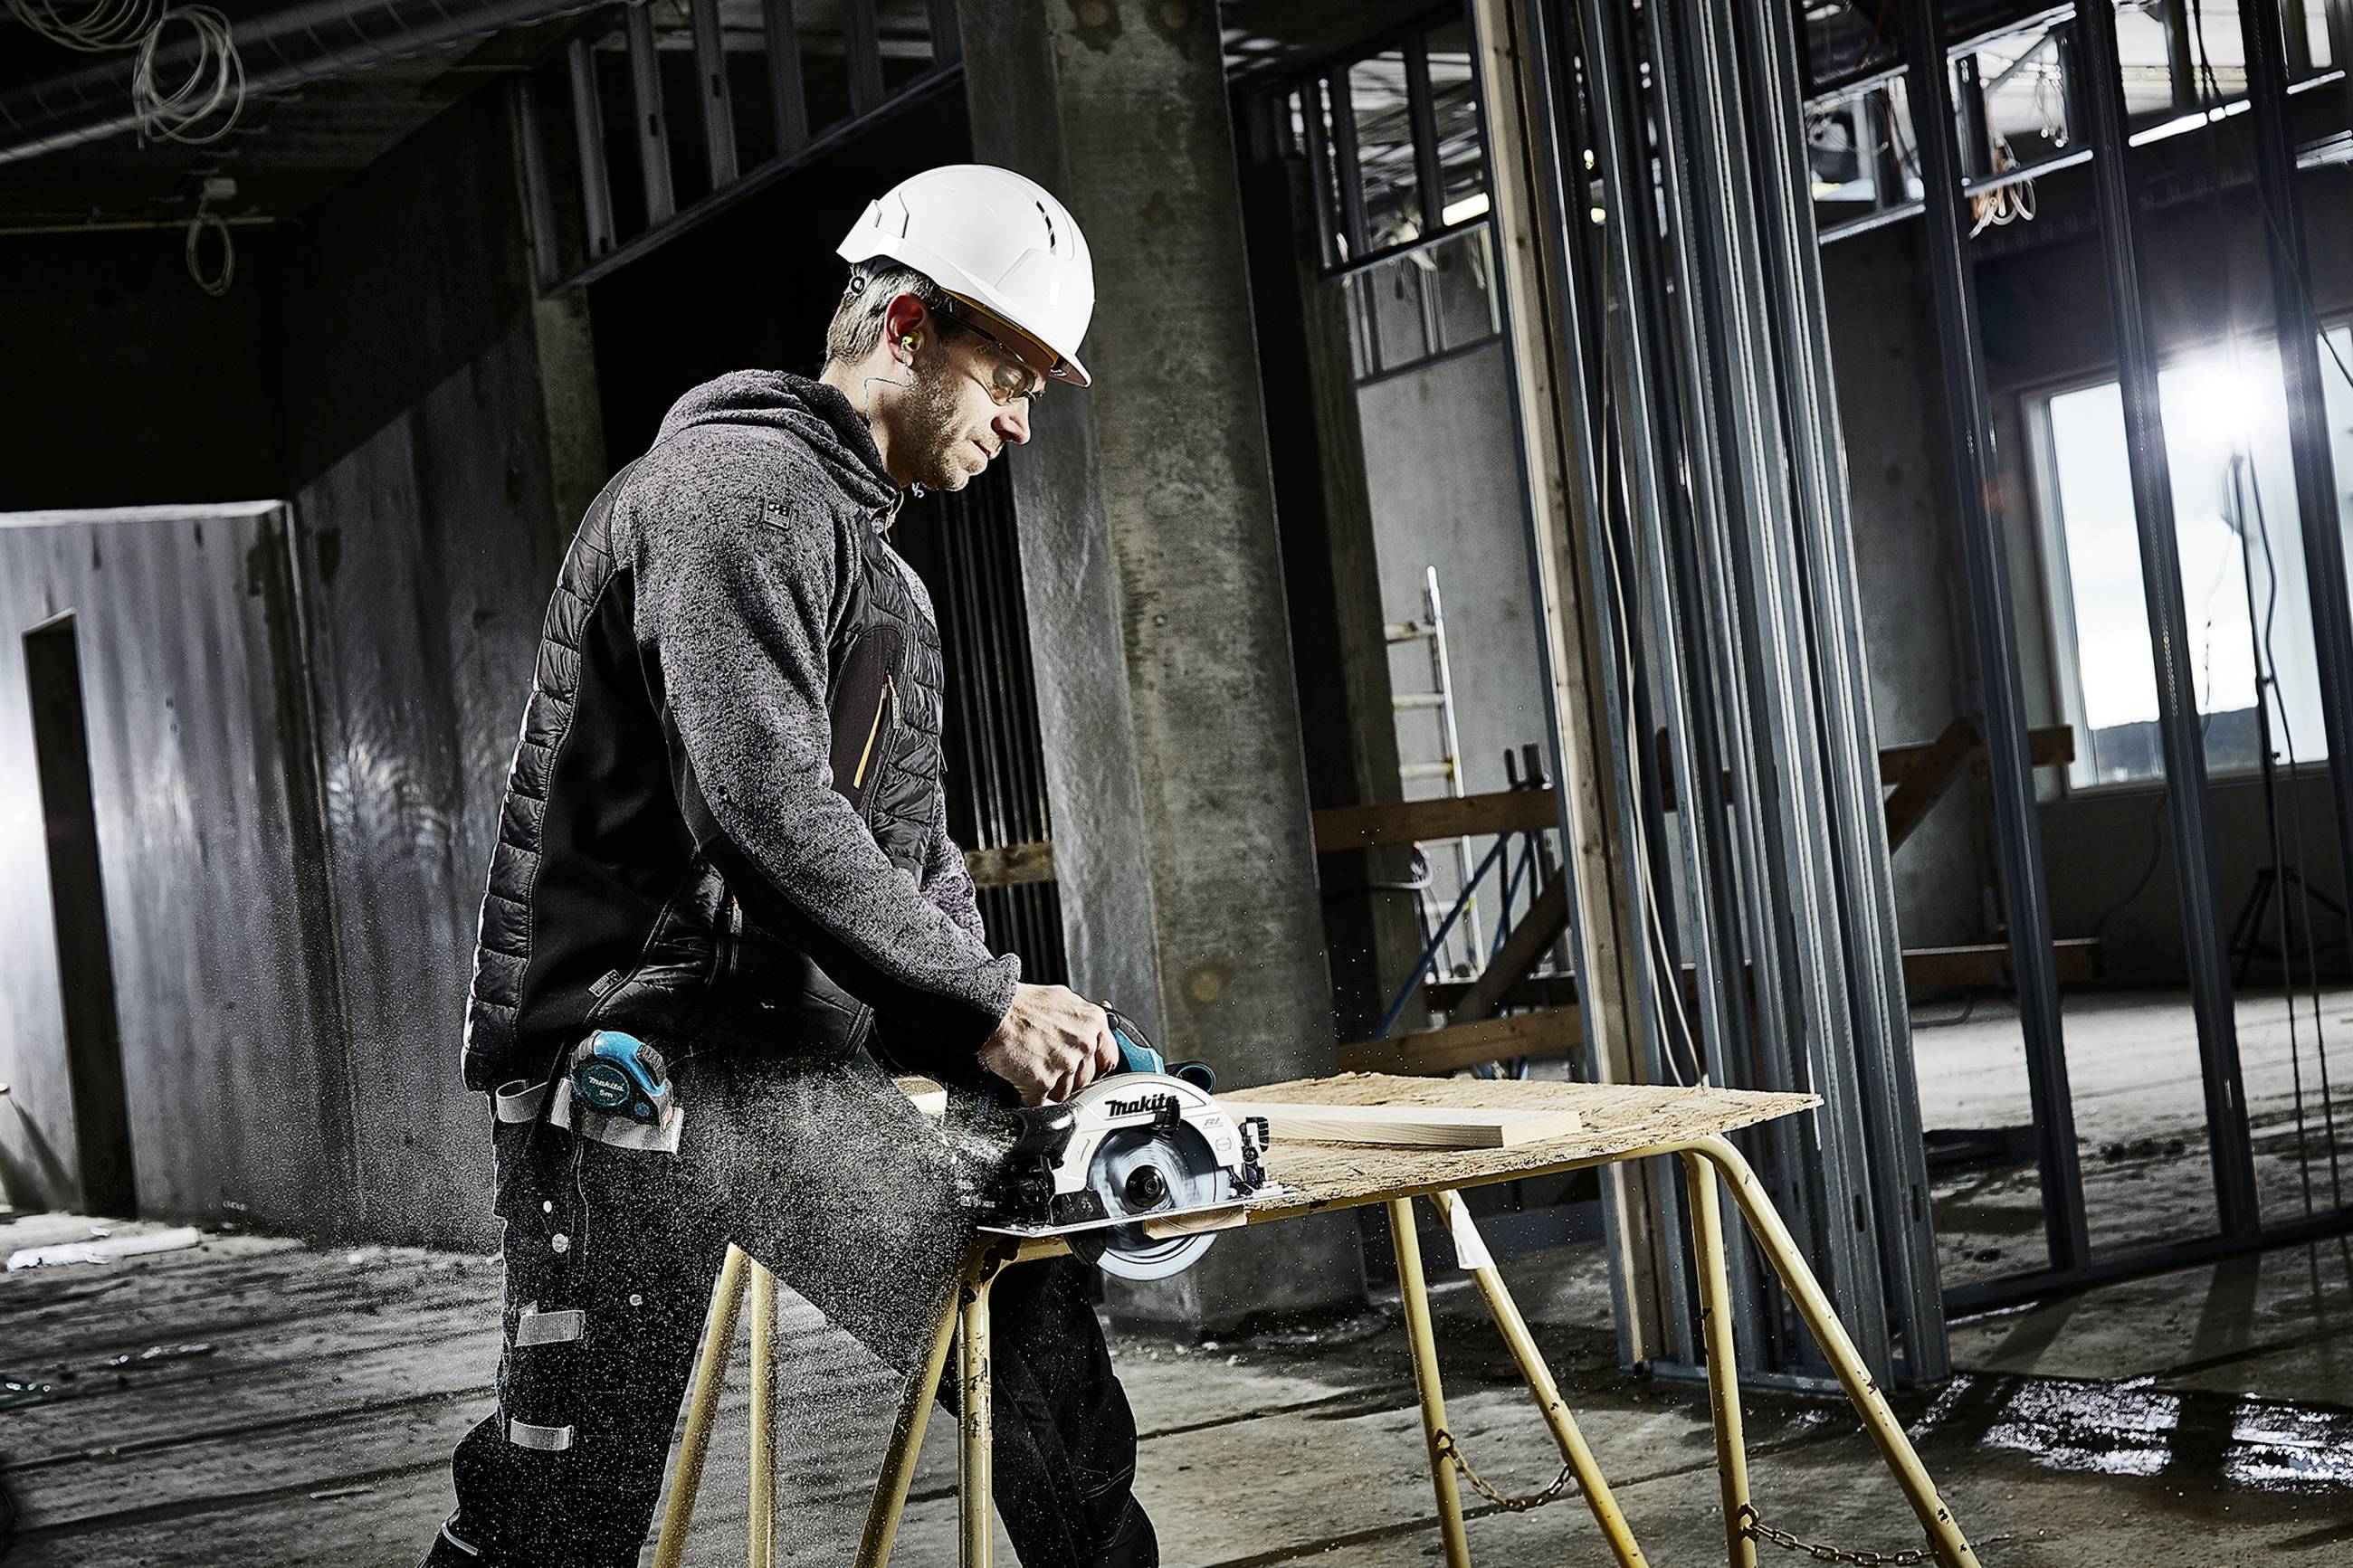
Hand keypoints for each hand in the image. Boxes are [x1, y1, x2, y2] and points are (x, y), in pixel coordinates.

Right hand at [977, 984, 1120, 1105]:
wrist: (992, 1011)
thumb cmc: (1020, 1004)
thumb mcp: (1062, 999)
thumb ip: (1081, 1019)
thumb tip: (1089, 1028)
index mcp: (1093, 1022)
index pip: (1109, 1059)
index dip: (1096, 1068)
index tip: (1088, 1071)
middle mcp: (1083, 1043)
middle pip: (1085, 1079)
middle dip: (1067, 1077)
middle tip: (1048, 1063)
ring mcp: (1064, 1064)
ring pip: (1064, 1093)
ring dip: (1048, 1086)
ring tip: (1031, 1065)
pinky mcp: (1043, 1082)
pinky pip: (1040, 1102)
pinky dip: (1029, 1095)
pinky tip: (1022, 1077)